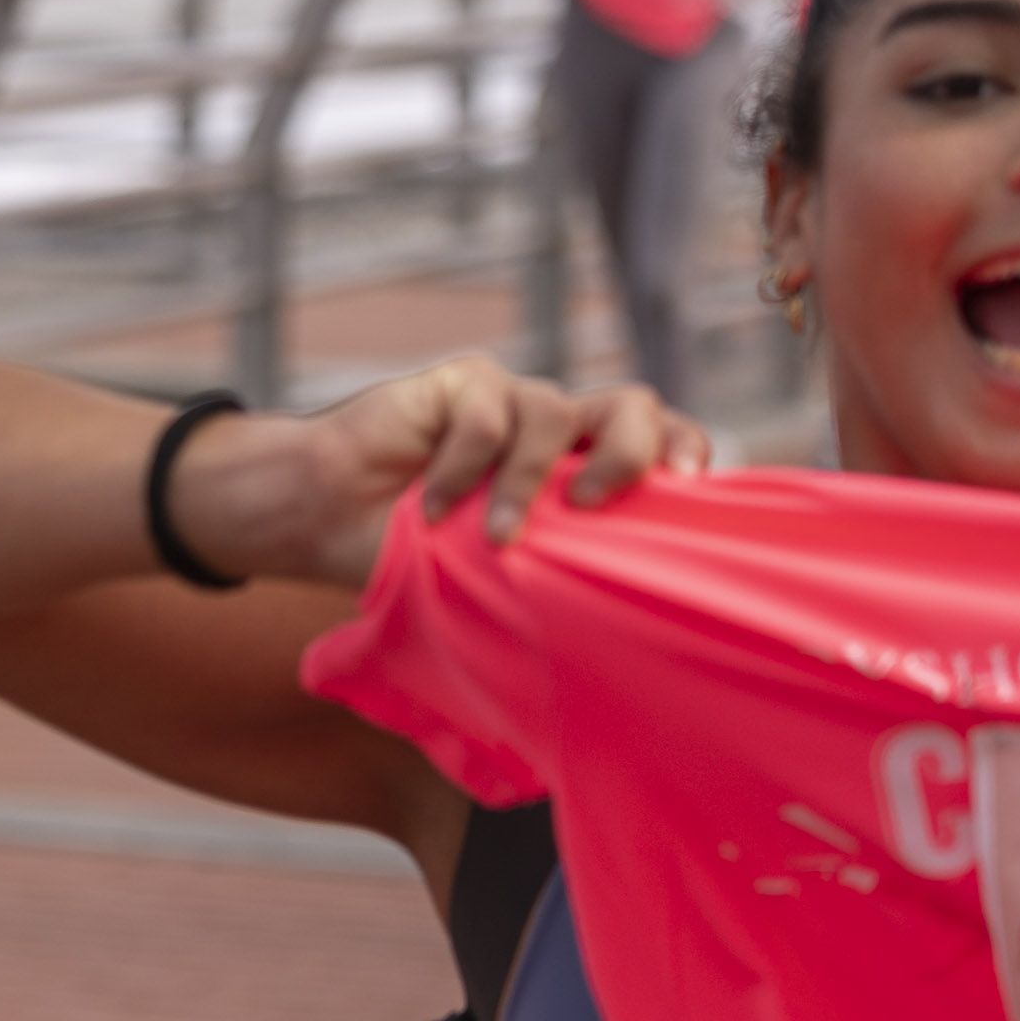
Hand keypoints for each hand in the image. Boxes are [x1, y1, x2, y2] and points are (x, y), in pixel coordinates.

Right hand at [172, 355, 705, 590]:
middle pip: (634, 406)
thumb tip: (624, 635)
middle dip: (632, 448)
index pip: (663, 445)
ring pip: (556, 410)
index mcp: (587, 473)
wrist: (329, 520)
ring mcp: (515, 403)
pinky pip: (487, 413)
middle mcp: (562, 432)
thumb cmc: (422, 560)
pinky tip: (431, 510)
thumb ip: (554, 571)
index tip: (690, 491)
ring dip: (528, 481)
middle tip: (599, 501)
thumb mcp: (501, 573)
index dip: (686, 455)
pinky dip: (465, 466)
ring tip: (497, 538)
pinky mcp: (464, 385)